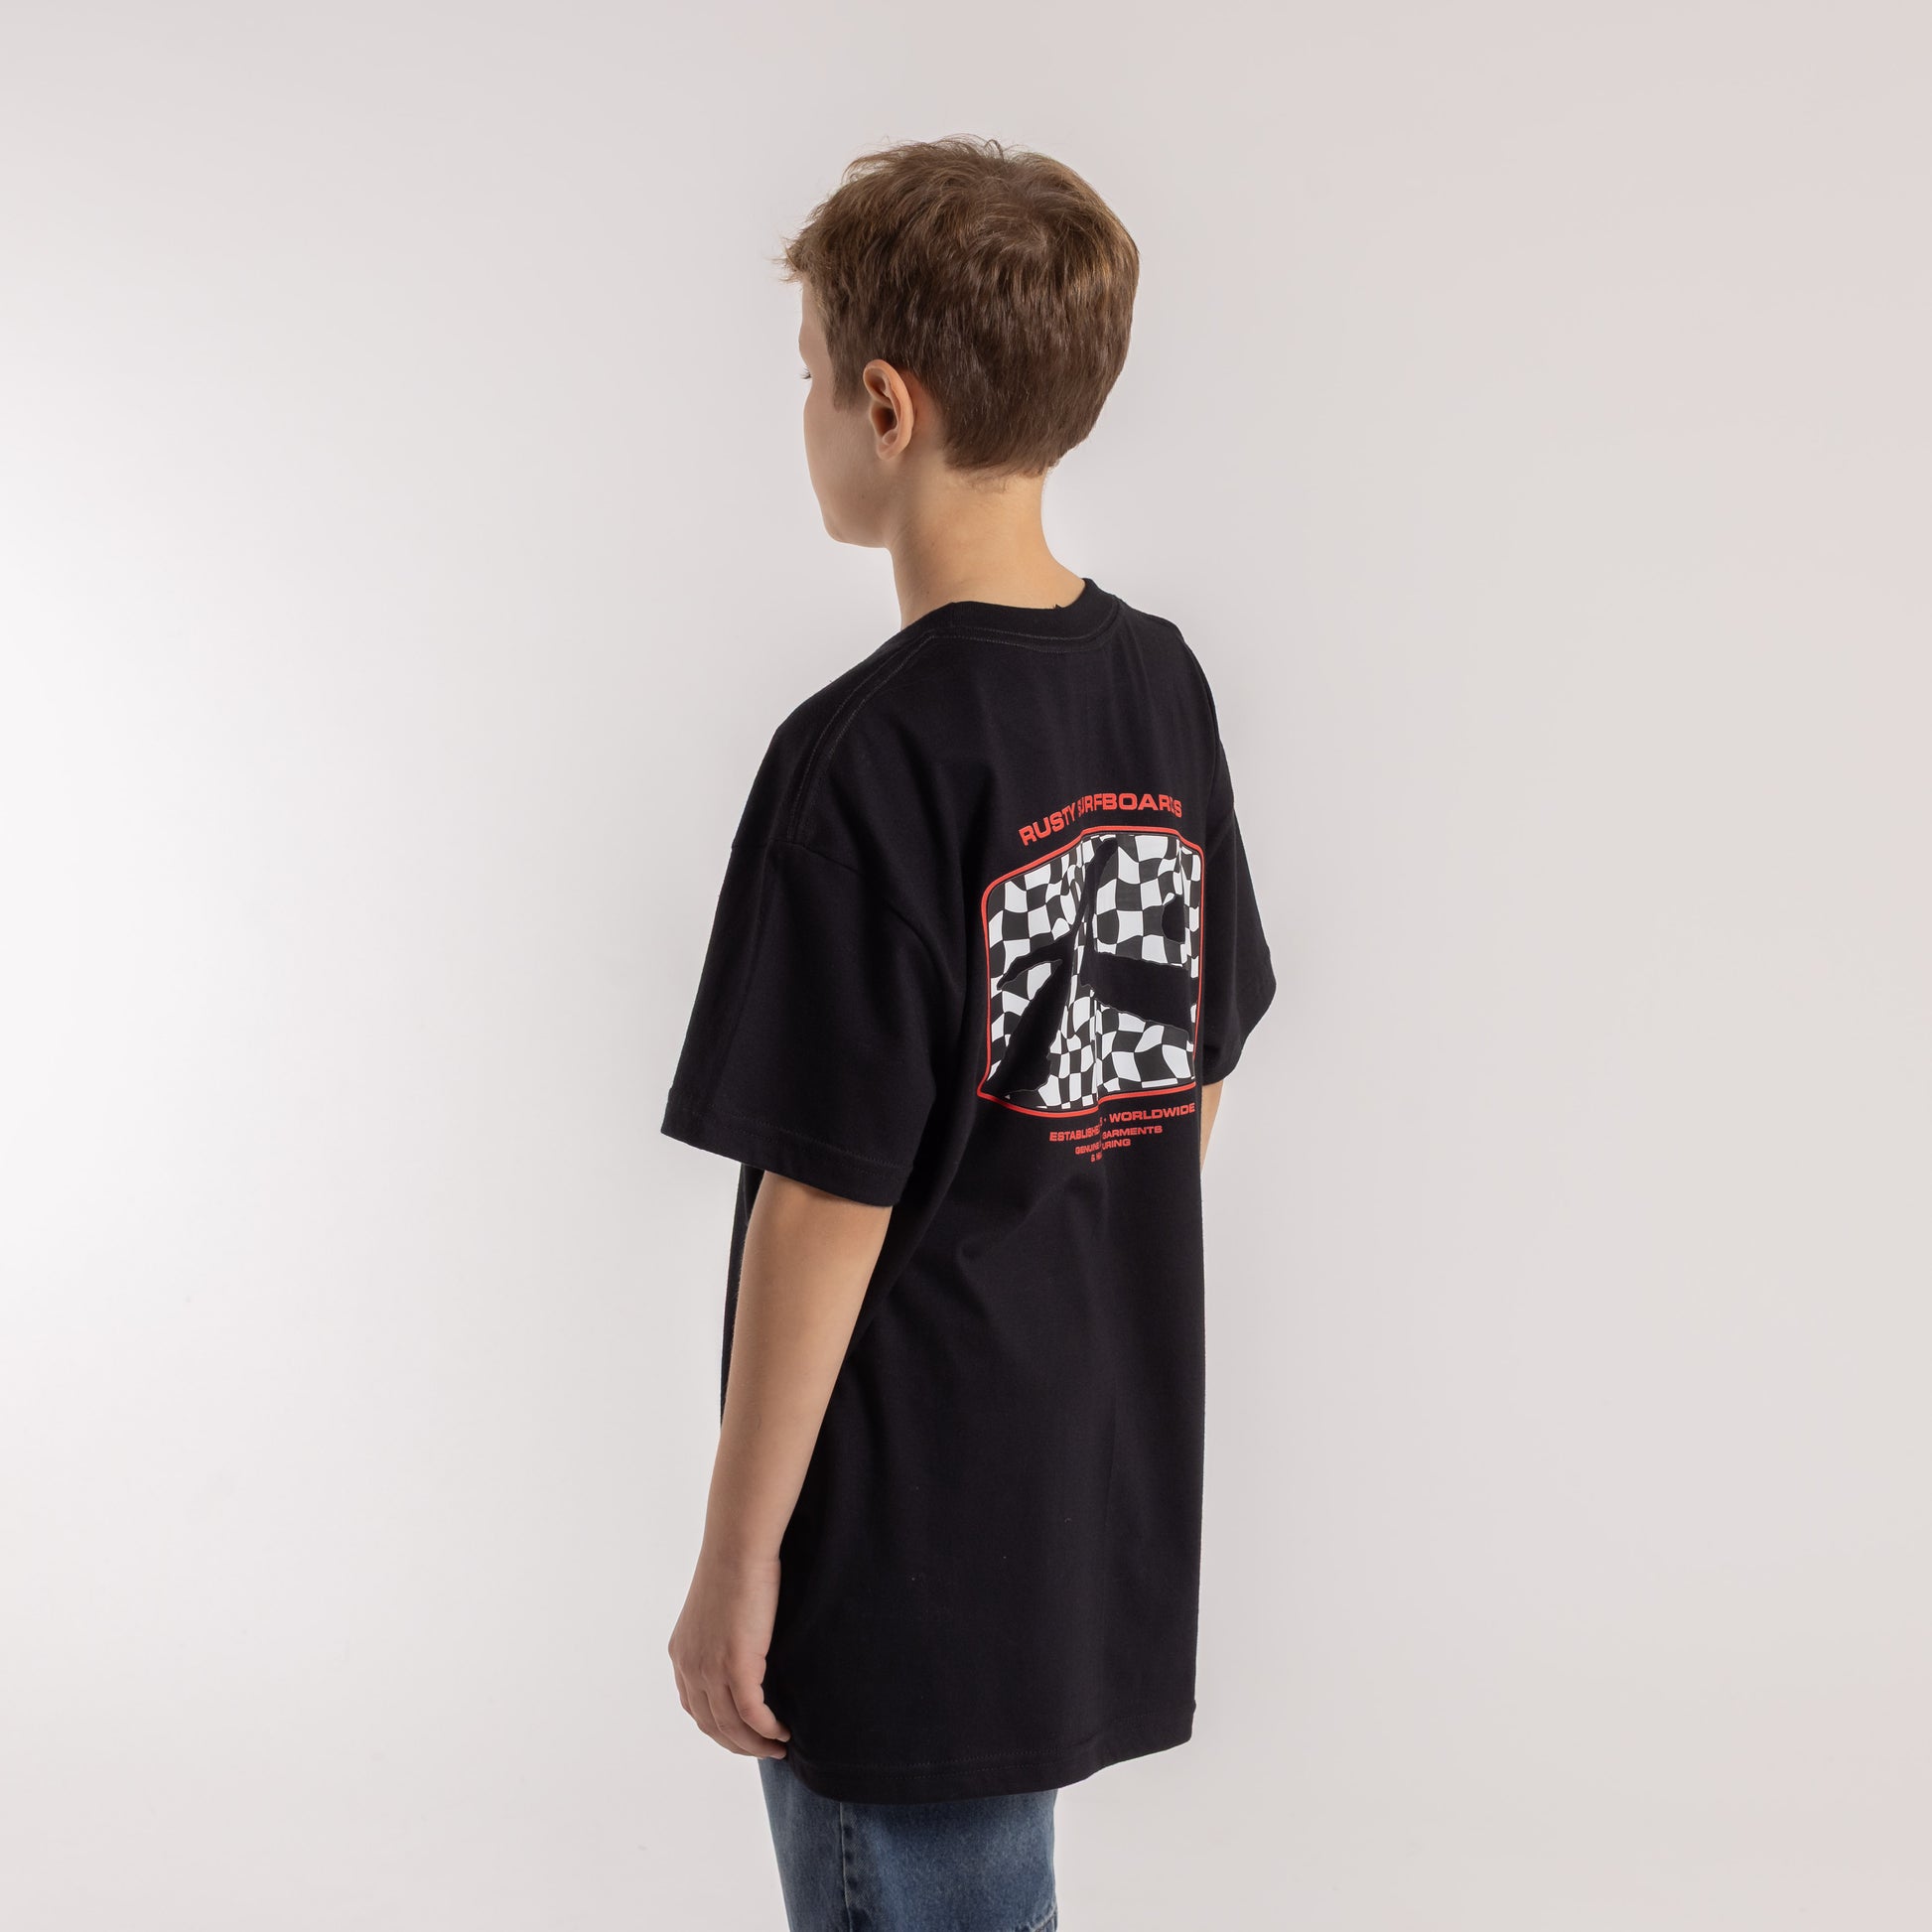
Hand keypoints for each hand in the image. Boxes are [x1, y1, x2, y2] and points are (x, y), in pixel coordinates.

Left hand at [667, 1547, 791, 1758]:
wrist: (739, 1546)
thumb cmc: (736, 1564)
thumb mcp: (718, 1607)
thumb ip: (721, 1634)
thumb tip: (744, 1644)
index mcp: (681, 1653)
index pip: (694, 1707)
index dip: (719, 1727)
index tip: (743, 1733)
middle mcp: (689, 1666)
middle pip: (710, 1724)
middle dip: (738, 1744)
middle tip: (764, 1749)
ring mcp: (710, 1668)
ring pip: (731, 1726)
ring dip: (755, 1744)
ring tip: (778, 1746)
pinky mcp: (735, 1665)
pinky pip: (751, 1714)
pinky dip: (767, 1729)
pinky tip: (783, 1731)